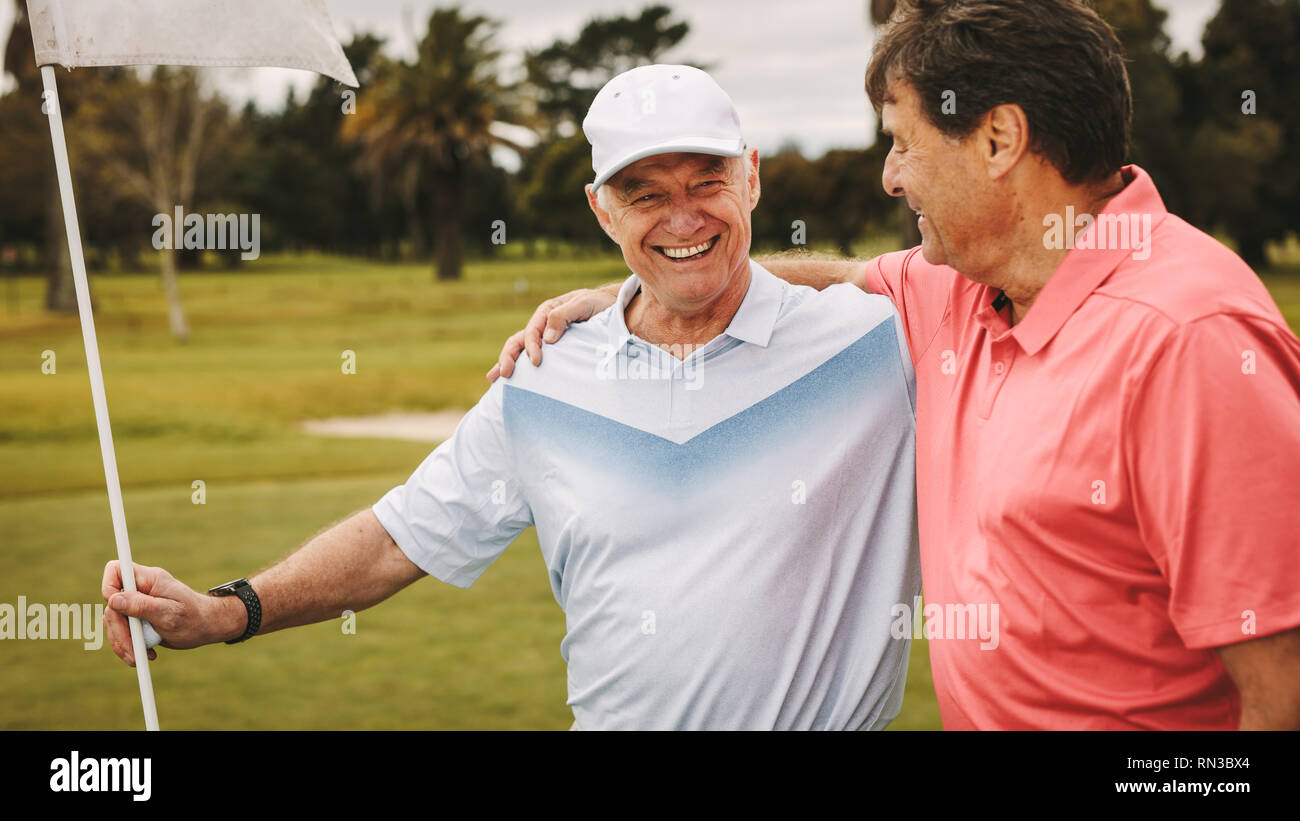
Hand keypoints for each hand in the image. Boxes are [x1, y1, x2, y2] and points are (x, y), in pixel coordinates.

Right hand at [101, 560, 240, 665]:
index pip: (117, 570)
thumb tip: (113, 599)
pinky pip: (121, 631)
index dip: (109, 588)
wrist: (208, 627)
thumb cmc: (194, 618)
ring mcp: (138, 604)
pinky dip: (128, 646)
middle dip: (118, 630)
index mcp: (150, 579)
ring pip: (114, 620)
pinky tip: (146, 654)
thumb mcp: (169, 614)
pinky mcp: (138, 619)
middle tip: (133, 651)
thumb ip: (141, 606)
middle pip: (111, 604)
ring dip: (122, 642)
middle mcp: (141, 589)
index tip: (117, 610)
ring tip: (139, 658)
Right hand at [486, 287, 617, 380]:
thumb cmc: (598, 304)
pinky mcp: (552, 350)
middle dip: (509, 357)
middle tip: (505, 374)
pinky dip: (519, 367)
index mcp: (547, 312)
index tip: (536, 362)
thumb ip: (564, 315)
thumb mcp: (583, 304)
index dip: (531, 346)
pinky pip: (530, 357)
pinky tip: (508, 380)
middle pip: (518, 341)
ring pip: (520, 350)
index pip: (532, 331)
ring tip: (494, 379)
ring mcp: (544, 338)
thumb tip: (548, 338)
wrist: (610, 308)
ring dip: (506, 363)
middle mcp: (542, 325)